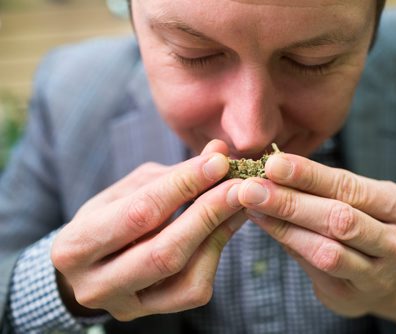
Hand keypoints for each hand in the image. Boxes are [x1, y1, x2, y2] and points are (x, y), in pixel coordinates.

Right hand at [51, 140, 244, 320]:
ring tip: (239, 201)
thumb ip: (172, 175)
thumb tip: (218, 152)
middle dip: (207, 213)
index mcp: (76, 246)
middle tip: (238, 185)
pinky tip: (226, 225)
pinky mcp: (152, 313)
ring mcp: (125, 305)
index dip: (183, 185)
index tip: (217, 162)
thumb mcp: (128, 190)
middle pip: (164, 252)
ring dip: (218, 232)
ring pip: (183, 275)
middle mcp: (96, 285)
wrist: (91, 265)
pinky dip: (215, 251)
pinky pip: (194, 288)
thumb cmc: (109, 218)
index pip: (140, 213)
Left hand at [238, 153, 395, 328]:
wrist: (387, 277)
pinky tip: (266, 225)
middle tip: (251, 188)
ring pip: (327, 248)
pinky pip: (318, 267)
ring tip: (252, 206)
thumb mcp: (360, 201)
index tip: (273, 164)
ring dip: (284, 225)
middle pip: (339, 218)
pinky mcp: (357, 296)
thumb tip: (273, 170)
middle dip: (290, 201)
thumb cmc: (368, 224)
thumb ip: (323, 188)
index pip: (351, 187)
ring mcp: (383, 275)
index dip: (309, 175)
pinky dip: (289, 243)